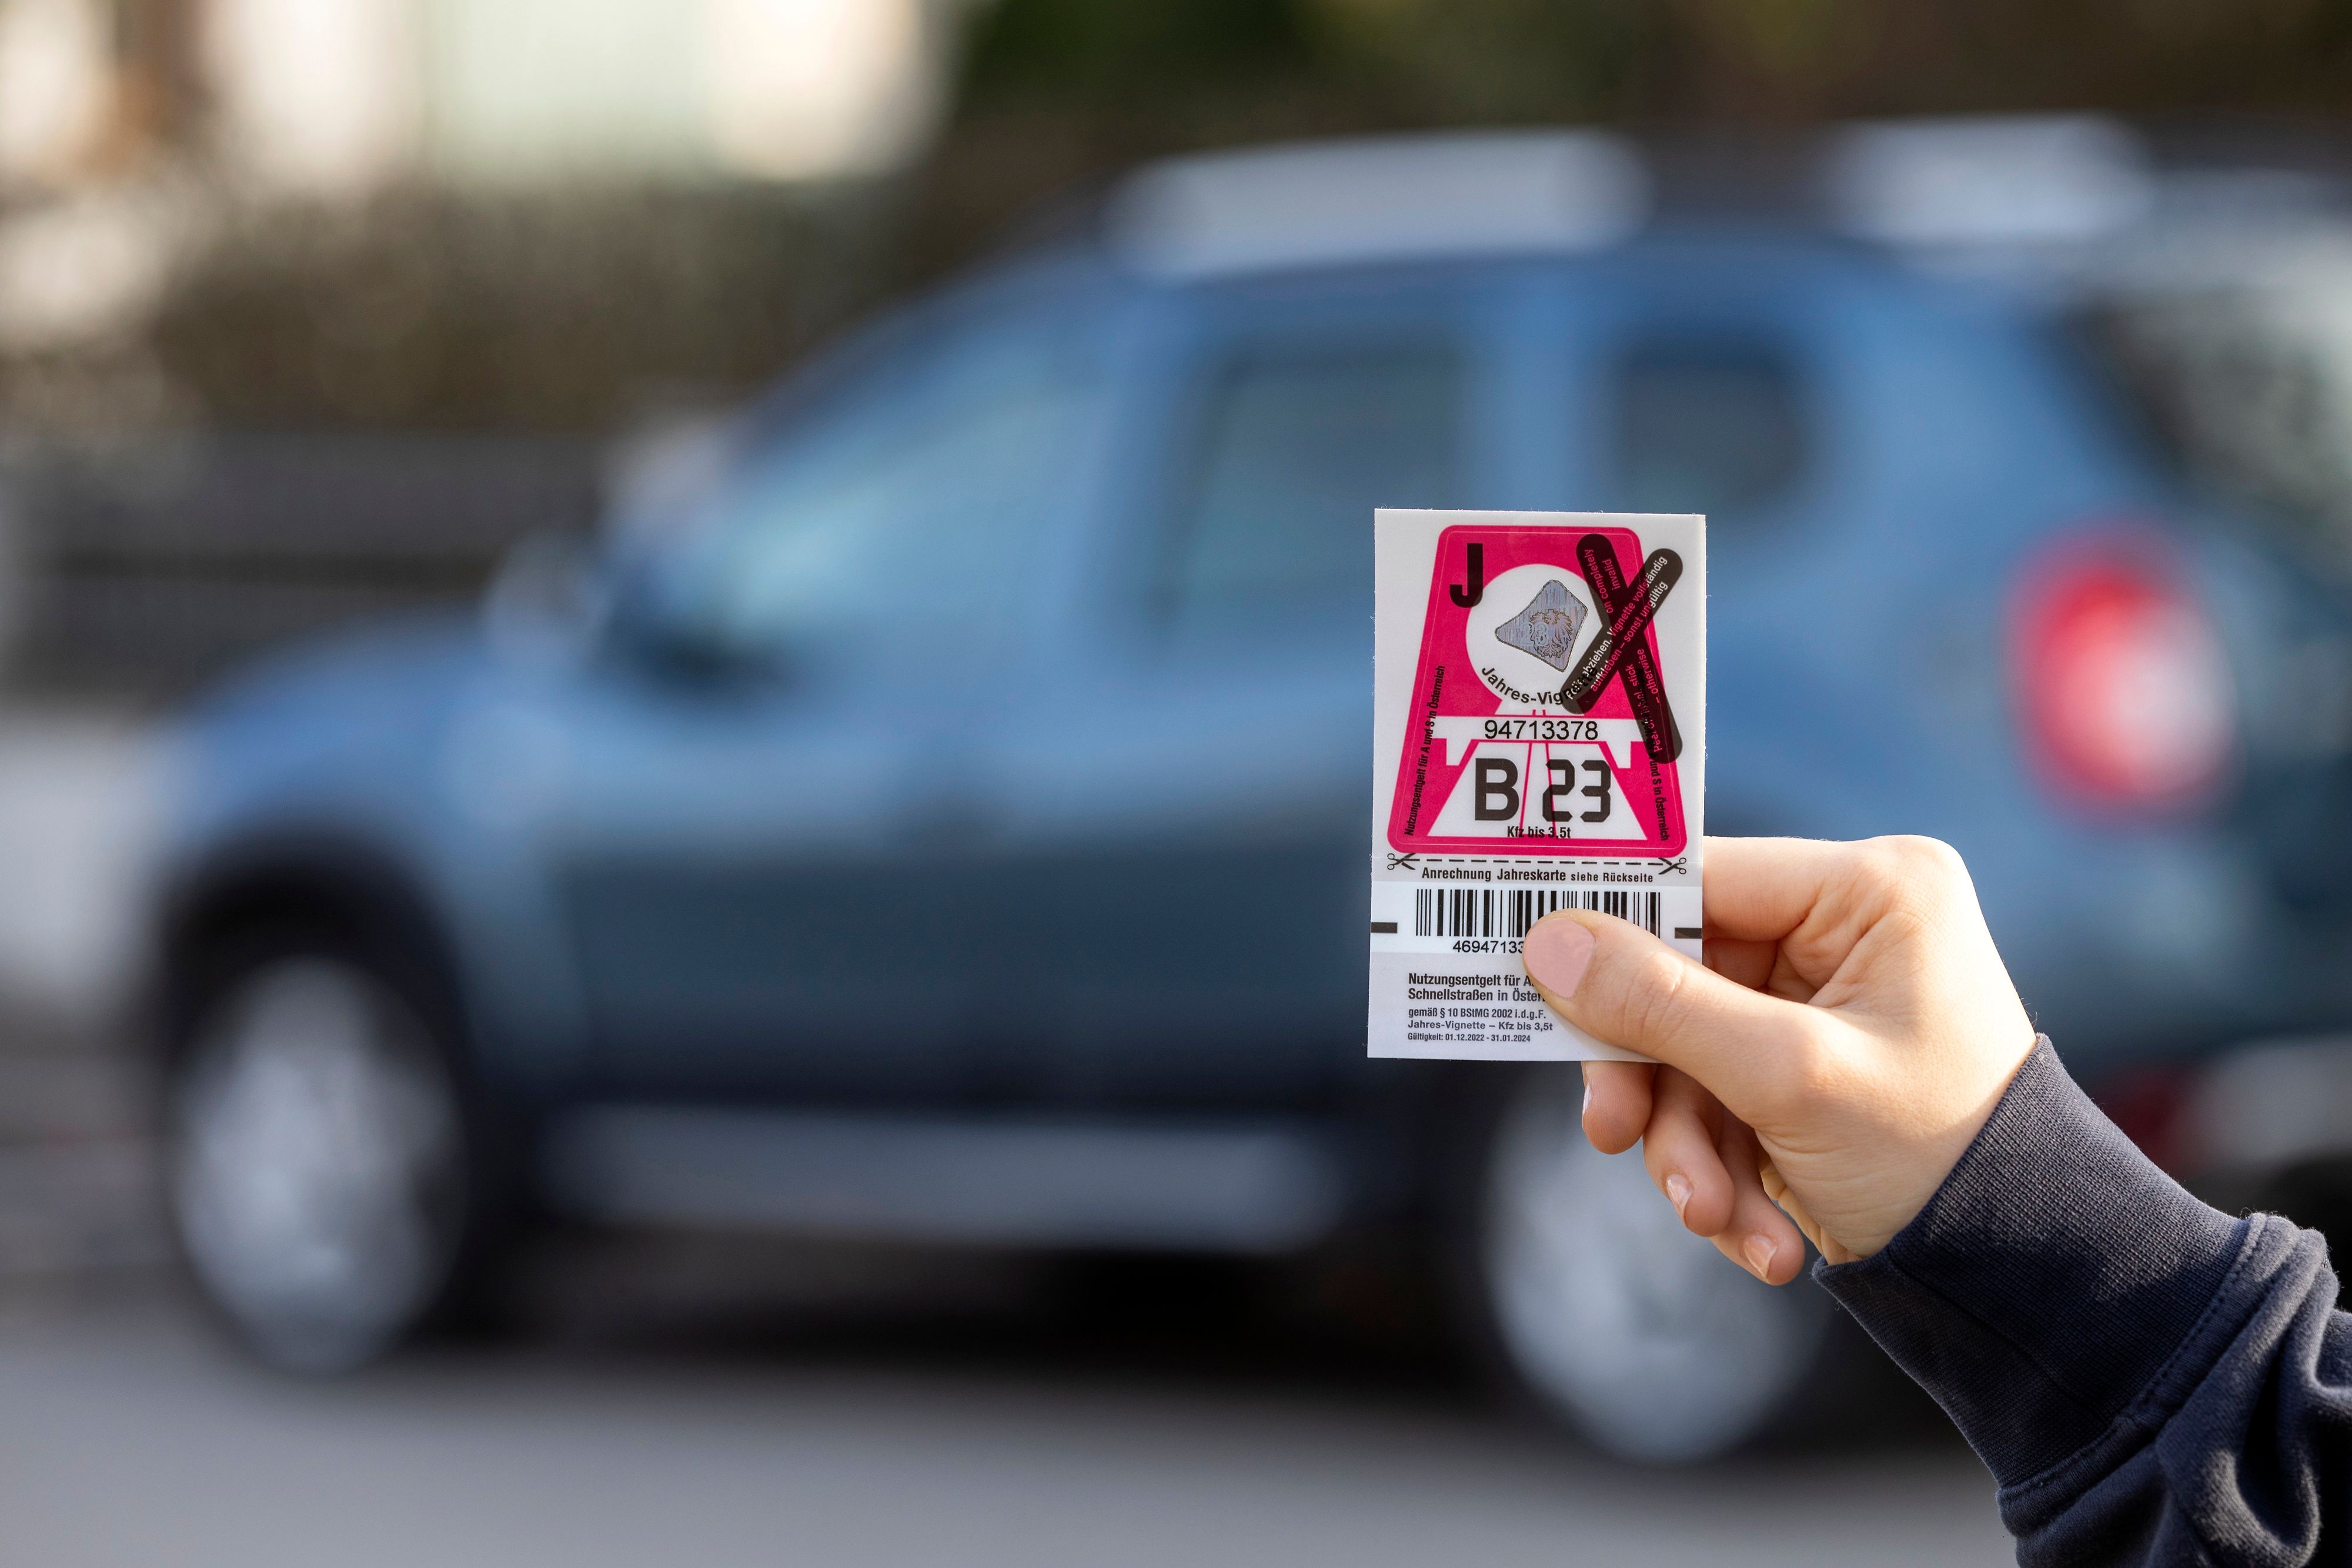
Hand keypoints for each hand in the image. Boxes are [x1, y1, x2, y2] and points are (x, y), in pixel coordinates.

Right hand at [1519, 836, 2036, 1283]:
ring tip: (1715, 1217)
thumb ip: (1660, 1005)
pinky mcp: (1808, 1070)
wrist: (2022, 1279)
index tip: (1536, 971)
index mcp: (1871, 891)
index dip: (1612, 927)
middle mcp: (1848, 930)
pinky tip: (1755, 1234)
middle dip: (1656, 1078)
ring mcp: (1825, 1003)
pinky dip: (1720, 1167)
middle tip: (1616, 1134)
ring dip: (1686, 1144)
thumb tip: (1545, 940)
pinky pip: (1719, 1097)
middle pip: (1679, 974)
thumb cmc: (1938, 1158)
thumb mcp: (1789, 1077)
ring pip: (1688, 1049)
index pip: (1699, 877)